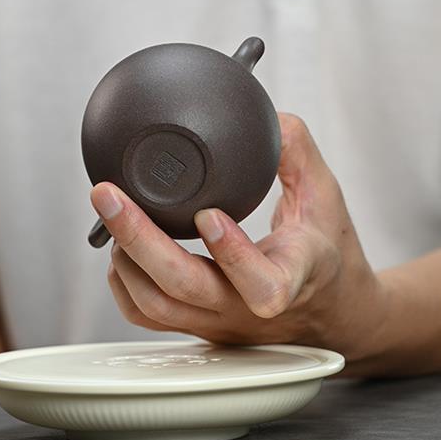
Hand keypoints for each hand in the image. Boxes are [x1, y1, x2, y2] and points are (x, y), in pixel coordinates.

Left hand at [90, 114, 384, 368]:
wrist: (334, 312)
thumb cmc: (329, 252)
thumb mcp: (326, 196)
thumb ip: (294, 152)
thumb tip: (260, 114)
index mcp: (293, 276)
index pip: (263, 285)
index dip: (233, 255)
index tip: (209, 214)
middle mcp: (249, 308)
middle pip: (183, 288)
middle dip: (138, 238)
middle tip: (106, 194)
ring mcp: (220, 321)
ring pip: (157, 306)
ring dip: (126, 259)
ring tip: (112, 213)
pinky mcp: (200, 326)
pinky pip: (149, 316)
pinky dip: (124, 284)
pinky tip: (119, 250)